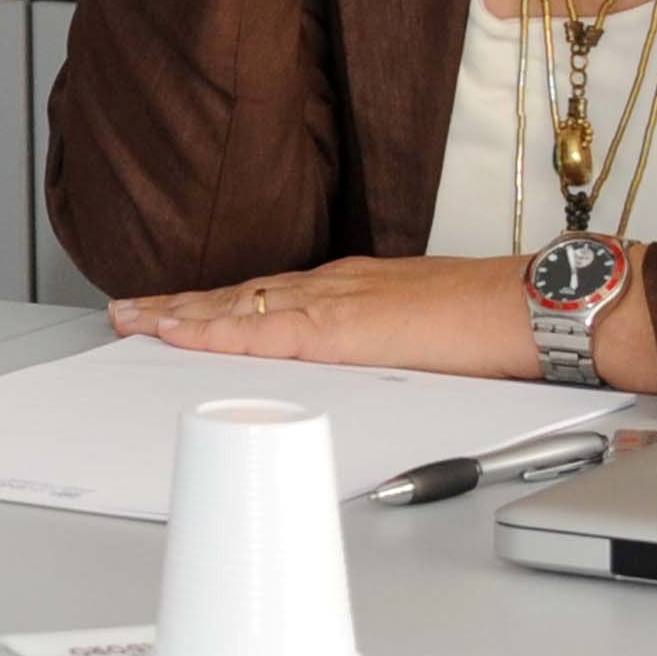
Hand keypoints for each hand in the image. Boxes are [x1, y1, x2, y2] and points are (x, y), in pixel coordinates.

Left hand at [110, 254, 541, 379]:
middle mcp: (333, 287)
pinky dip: (213, 332)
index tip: (178, 311)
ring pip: (237, 307)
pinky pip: (261, 332)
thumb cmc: (494, 326)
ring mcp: (332, 303)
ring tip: (131, 321)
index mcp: (353, 290)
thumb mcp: (423, 336)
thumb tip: (369, 368)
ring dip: (180, 315)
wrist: (529, 307)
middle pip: (239, 296)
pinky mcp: (339, 329)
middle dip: (180, 306)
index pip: (269, 296)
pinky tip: (177, 334)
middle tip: (127, 312)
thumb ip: (386, 346)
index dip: (219, 306)